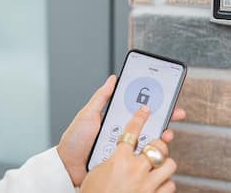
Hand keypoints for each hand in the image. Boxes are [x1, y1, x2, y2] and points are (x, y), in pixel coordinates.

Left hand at [57, 75, 184, 186]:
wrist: (68, 165)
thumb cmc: (75, 138)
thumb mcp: (88, 114)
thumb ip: (101, 97)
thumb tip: (113, 78)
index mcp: (114, 118)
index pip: (136, 108)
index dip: (151, 102)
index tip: (165, 96)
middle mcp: (122, 131)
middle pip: (146, 122)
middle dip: (163, 117)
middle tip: (176, 112)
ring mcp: (123, 146)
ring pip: (147, 139)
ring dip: (160, 135)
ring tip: (167, 132)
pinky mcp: (124, 160)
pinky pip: (140, 156)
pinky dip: (151, 153)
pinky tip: (158, 149)